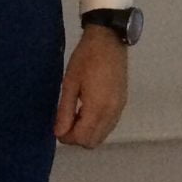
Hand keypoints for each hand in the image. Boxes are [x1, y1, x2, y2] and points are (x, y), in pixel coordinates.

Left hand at [54, 26, 128, 147]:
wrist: (109, 40)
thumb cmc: (85, 58)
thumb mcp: (70, 84)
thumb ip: (65, 111)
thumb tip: (59, 133)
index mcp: (98, 107)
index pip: (82, 138)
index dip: (67, 138)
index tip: (58, 127)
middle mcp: (112, 112)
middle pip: (93, 142)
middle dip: (77, 137)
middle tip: (66, 122)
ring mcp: (119, 108)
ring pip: (102, 135)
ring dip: (88, 132)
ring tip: (76, 114)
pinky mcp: (123, 103)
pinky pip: (109, 125)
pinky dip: (98, 125)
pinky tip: (88, 110)